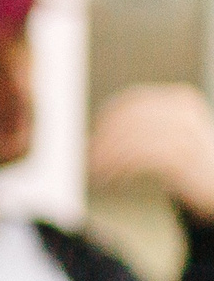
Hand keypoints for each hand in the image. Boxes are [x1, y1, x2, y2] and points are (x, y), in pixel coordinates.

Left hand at [90, 84, 213, 217]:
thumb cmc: (191, 165)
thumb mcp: (167, 139)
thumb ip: (139, 132)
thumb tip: (92, 140)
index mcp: (180, 100)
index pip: (135, 100)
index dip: (108, 117)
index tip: (92, 136)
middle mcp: (184, 112)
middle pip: (131, 118)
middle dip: (104, 139)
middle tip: (88, 158)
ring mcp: (186, 133)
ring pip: (134, 138)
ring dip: (108, 158)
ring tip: (97, 173)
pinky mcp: (185, 157)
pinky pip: (142, 158)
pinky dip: (120, 169)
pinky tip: (113, 180)